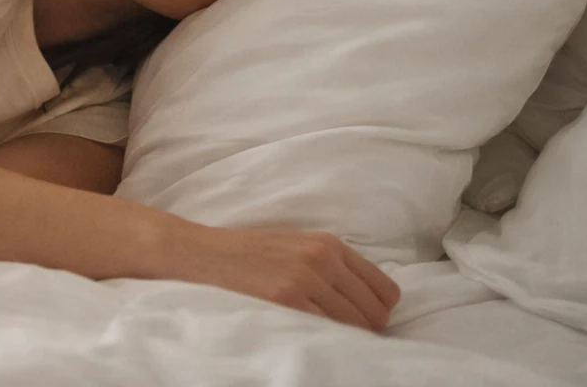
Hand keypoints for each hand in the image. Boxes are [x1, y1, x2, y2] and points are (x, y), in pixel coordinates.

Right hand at [168, 223, 401, 331]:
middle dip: (366, 331)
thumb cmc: (246, 254)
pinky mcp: (286, 300)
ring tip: (324, 339)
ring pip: (355, 327)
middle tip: (343, 338)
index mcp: (328, 244)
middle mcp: (322, 258)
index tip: (363, 323)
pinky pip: (326, 332)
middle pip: (374, 312)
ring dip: (346, 339)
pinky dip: (325, 342)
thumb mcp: (295, 246)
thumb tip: (368, 303)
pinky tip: (309, 338)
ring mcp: (304, 279)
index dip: (379, 312)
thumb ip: (330, 265)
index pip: (385, 289)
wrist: (200, 253)